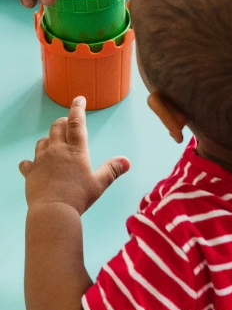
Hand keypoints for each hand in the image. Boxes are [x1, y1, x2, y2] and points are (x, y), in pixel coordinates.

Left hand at [19, 98, 126, 214]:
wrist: (52, 210)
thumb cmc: (78, 196)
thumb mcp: (100, 184)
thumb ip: (112, 170)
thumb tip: (126, 160)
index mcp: (76, 150)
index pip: (76, 123)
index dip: (77, 109)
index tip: (78, 99)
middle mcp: (57, 150)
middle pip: (57, 127)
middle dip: (62, 122)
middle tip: (67, 122)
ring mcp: (41, 160)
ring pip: (42, 141)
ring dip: (49, 139)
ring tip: (53, 143)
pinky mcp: (30, 172)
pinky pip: (27, 162)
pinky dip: (31, 161)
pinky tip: (33, 165)